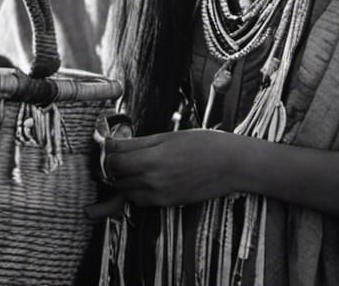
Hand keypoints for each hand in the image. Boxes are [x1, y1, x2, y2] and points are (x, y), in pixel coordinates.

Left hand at [102, 129, 247, 207]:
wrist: (231, 164)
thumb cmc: (204, 144)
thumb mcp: (169, 136)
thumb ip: (140, 142)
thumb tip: (115, 144)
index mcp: (152, 156)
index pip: (113, 157)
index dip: (107, 150)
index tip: (109, 144)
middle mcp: (152, 178)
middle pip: (115, 175)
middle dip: (112, 165)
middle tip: (118, 155)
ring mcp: (159, 193)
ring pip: (124, 190)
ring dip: (122, 179)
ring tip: (131, 167)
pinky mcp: (166, 203)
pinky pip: (138, 200)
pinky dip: (135, 192)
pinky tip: (144, 181)